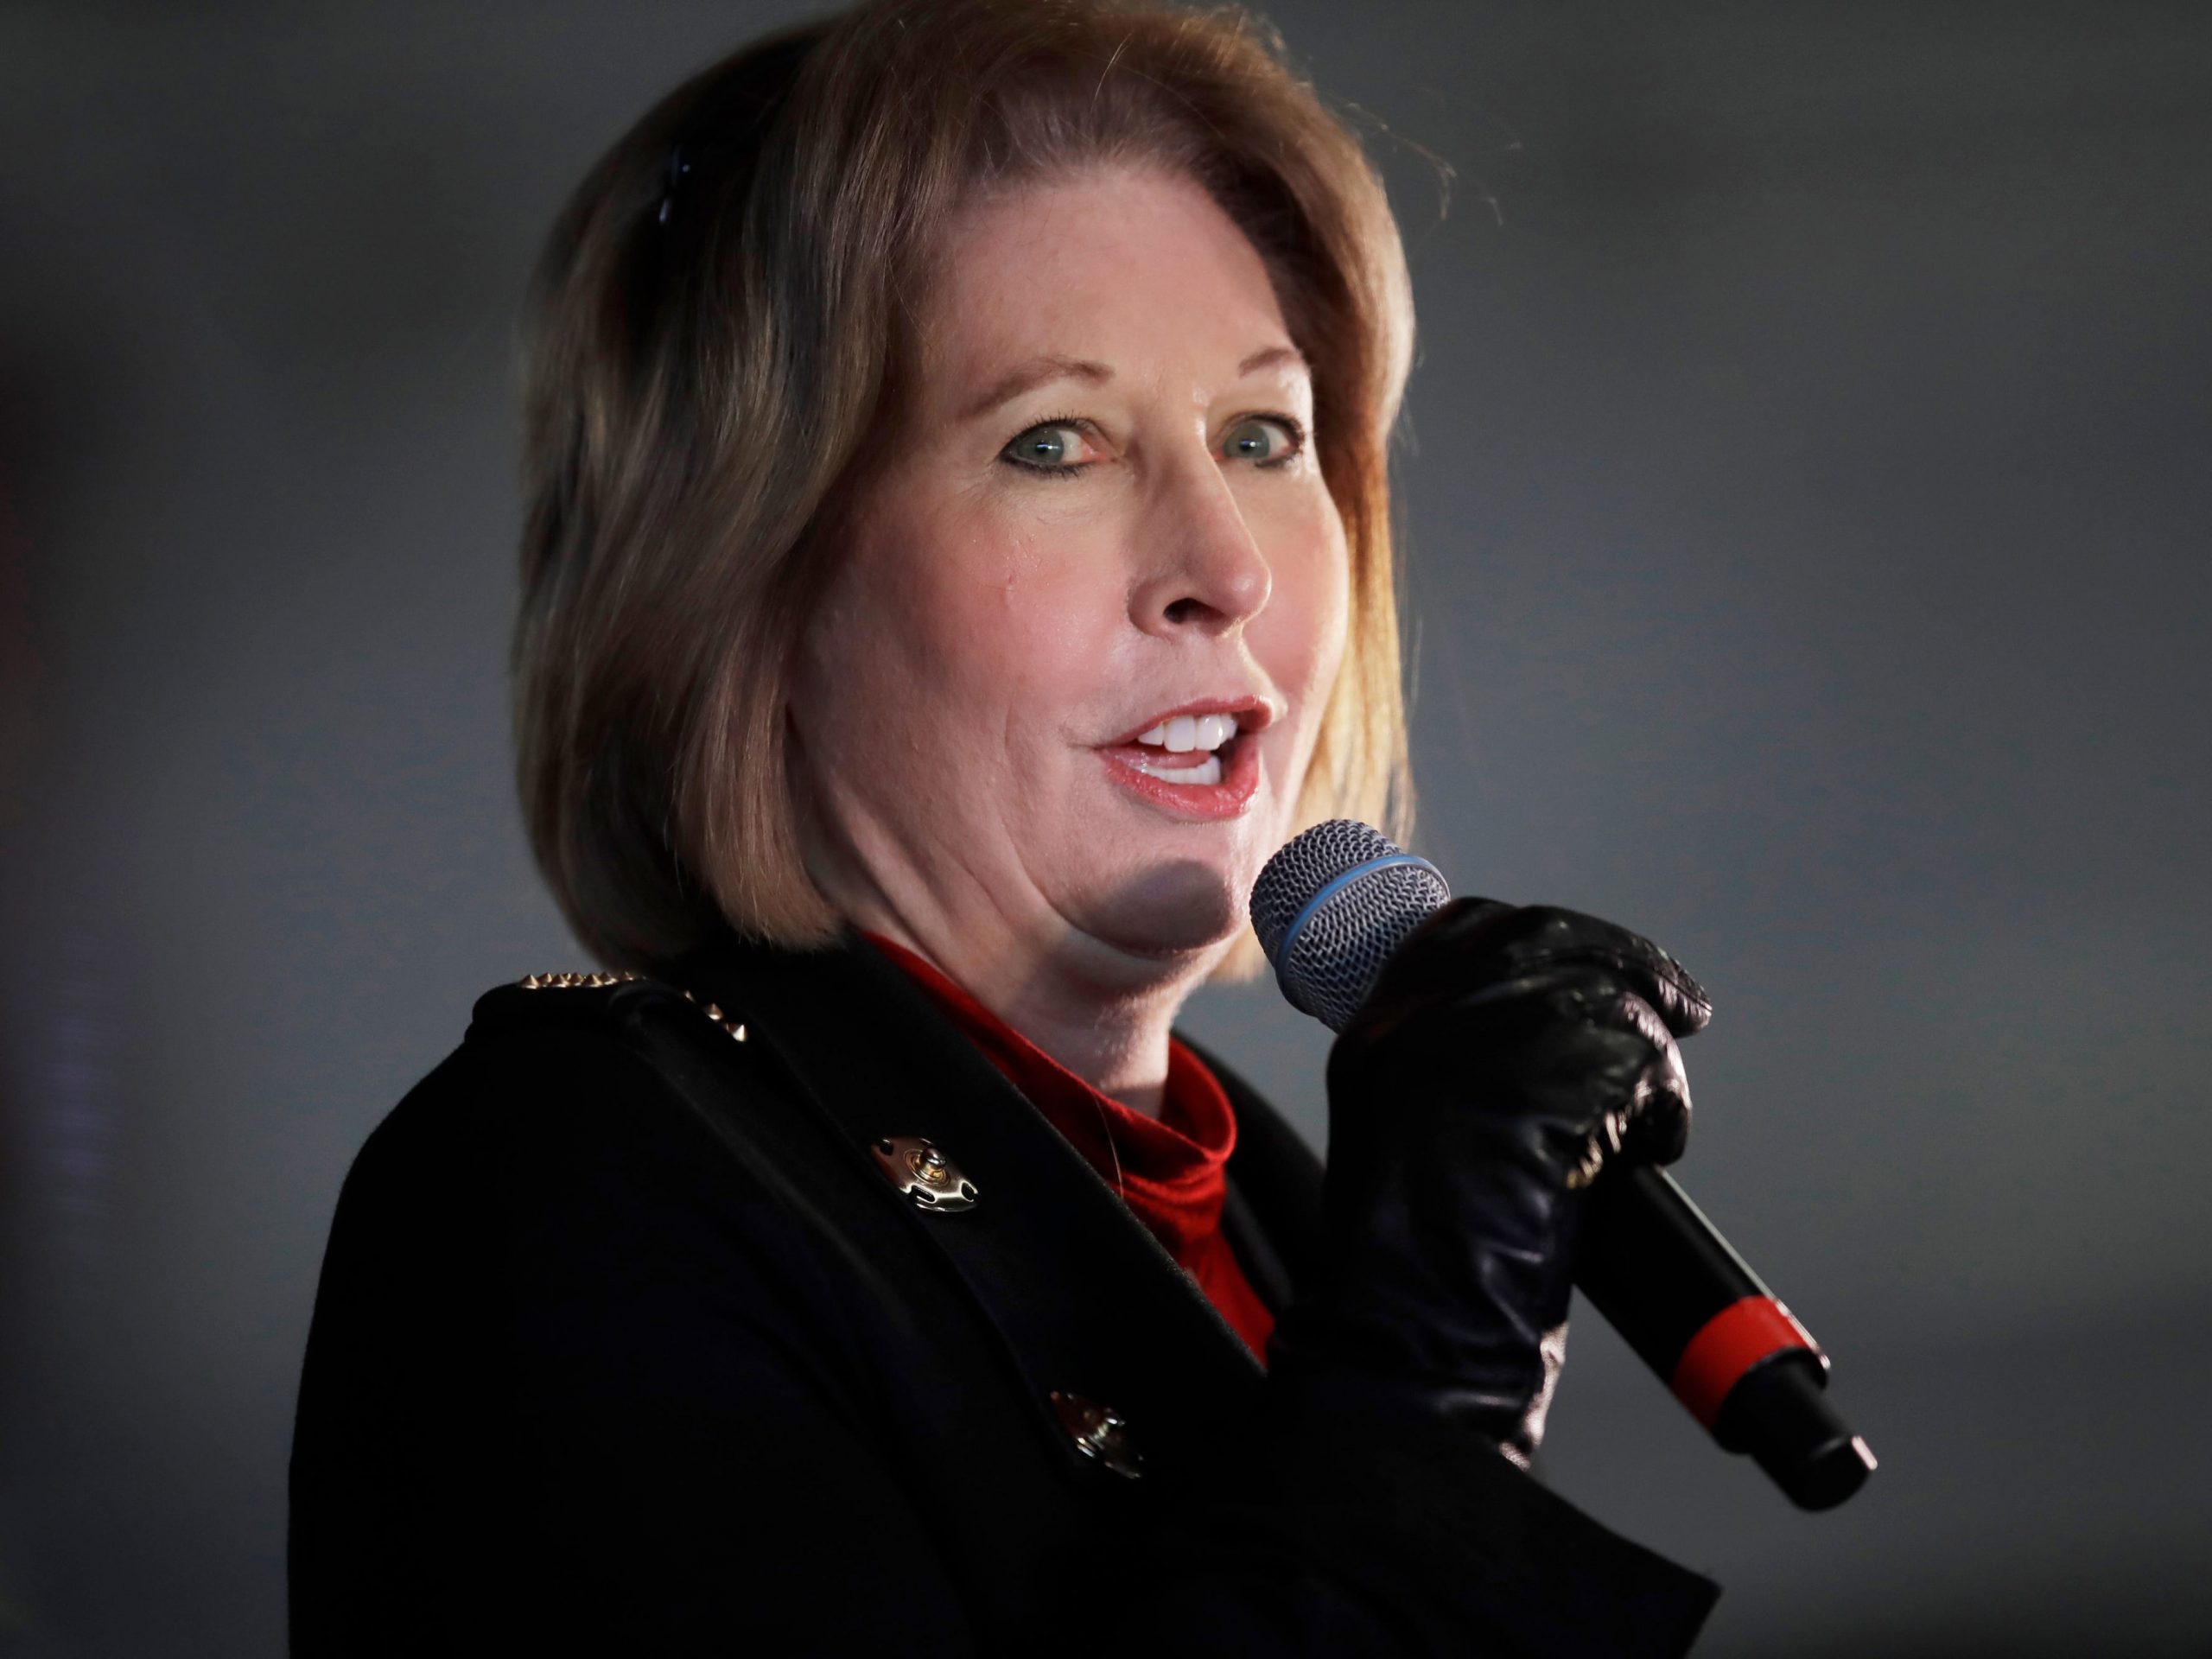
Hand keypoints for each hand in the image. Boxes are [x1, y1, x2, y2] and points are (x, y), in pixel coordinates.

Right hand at [1264, 898, 1711, 1467]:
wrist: (1409, 1330)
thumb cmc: (1413, 1265)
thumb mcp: (1407, 1133)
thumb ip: (1457, 1068)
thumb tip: (1548, 1031)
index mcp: (1378, 1029)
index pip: (1468, 928)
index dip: (1546, 936)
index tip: (1596, 957)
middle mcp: (1418, 1018)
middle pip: (1544, 938)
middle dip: (1626, 961)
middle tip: (1680, 1001)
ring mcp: (1481, 1041)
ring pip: (1604, 997)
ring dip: (1649, 1058)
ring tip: (1650, 1121)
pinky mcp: (1544, 1077)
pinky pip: (1643, 1061)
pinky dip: (1664, 1108)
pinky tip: (1652, 1150)